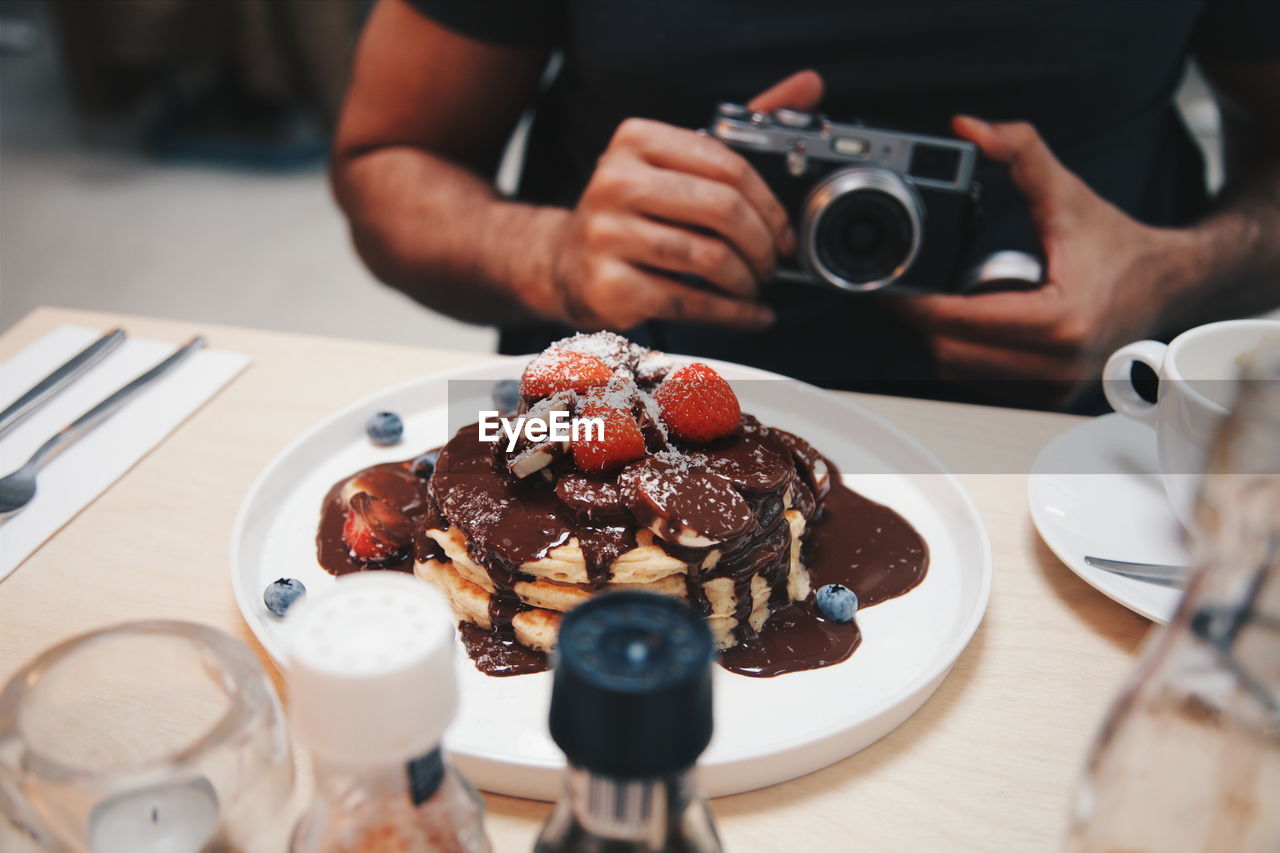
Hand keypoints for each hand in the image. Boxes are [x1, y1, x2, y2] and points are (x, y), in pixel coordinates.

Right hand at [539, 71, 823, 330]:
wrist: (566, 264)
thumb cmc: (634, 213)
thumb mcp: (674, 162)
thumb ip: (739, 128)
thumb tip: (808, 85)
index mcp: (636, 140)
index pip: (727, 165)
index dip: (770, 204)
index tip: (783, 231)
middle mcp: (615, 182)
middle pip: (721, 210)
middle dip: (762, 244)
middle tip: (771, 263)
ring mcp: (607, 235)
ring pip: (709, 258)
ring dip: (746, 280)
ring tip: (753, 286)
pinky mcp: (609, 285)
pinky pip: (690, 300)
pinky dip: (731, 313)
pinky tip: (748, 315)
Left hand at [892, 116, 1185, 407]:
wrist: (1169, 282)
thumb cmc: (1120, 244)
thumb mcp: (1066, 192)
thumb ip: (1020, 151)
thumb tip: (971, 128)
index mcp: (1061, 320)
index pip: (959, 322)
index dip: (915, 304)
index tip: (891, 285)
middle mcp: (1059, 363)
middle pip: (953, 352)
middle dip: (925, 321)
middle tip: (908, 291)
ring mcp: (1056, 385)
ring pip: (965, 373)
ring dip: (947, 339)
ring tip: (950, 303)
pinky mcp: (1051, 395)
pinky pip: (987, 383)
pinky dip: (972, 355)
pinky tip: (978, 325)